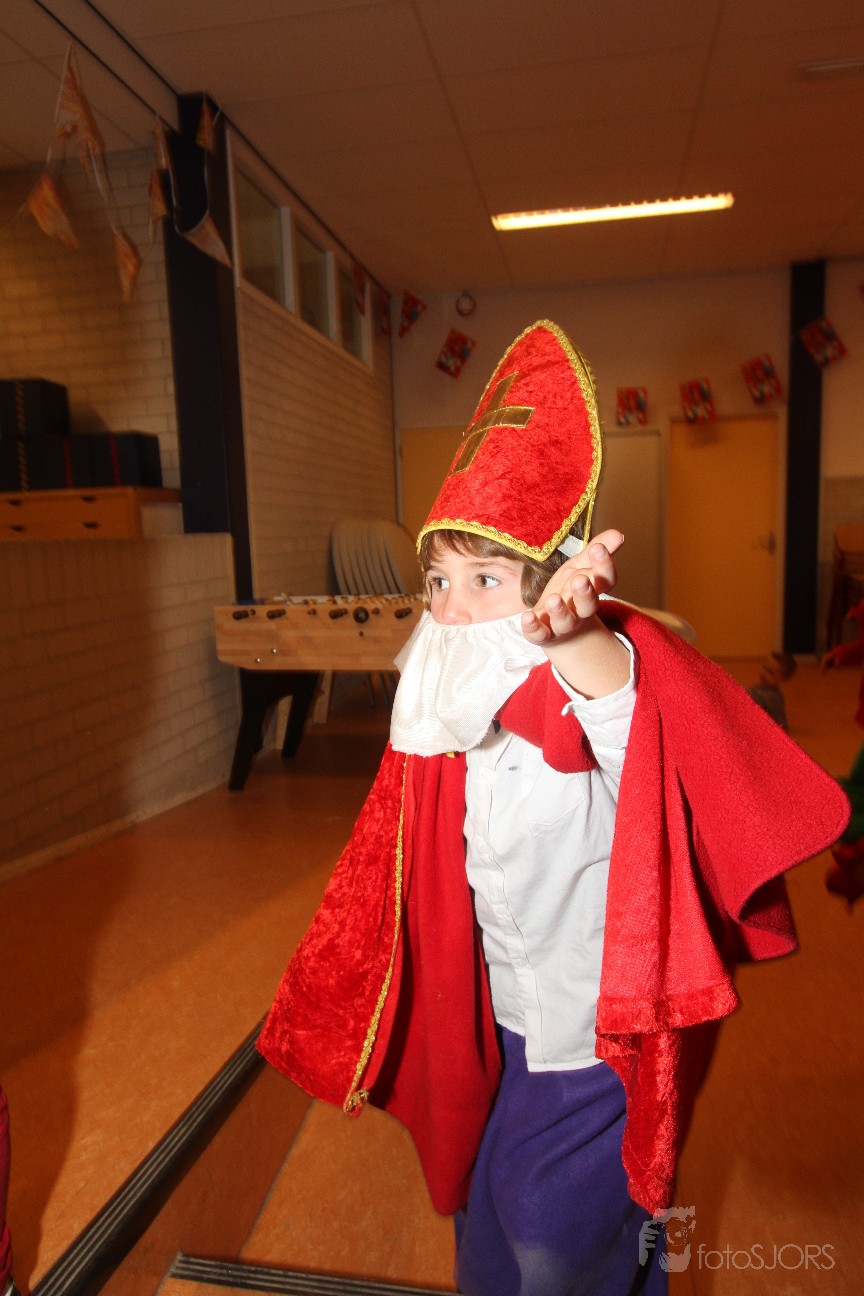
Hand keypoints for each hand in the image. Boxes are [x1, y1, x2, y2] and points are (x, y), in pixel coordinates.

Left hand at [521, 529, 622, 646]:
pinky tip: (527, 617)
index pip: (604, 580)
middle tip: (580, 579)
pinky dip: (533, 627)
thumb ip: (595, 552)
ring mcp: (562, 624)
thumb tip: (618, 533)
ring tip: (553, 599)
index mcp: (593, 591)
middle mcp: (580, 610)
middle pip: (588, 605)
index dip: (603, 565)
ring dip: (560, 610)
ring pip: (565, 620)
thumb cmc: (570, 591)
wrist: (557, 629)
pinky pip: (539, 633)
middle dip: (585, 593)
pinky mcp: (543, 634)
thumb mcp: (581, 568)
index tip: (598, 549)